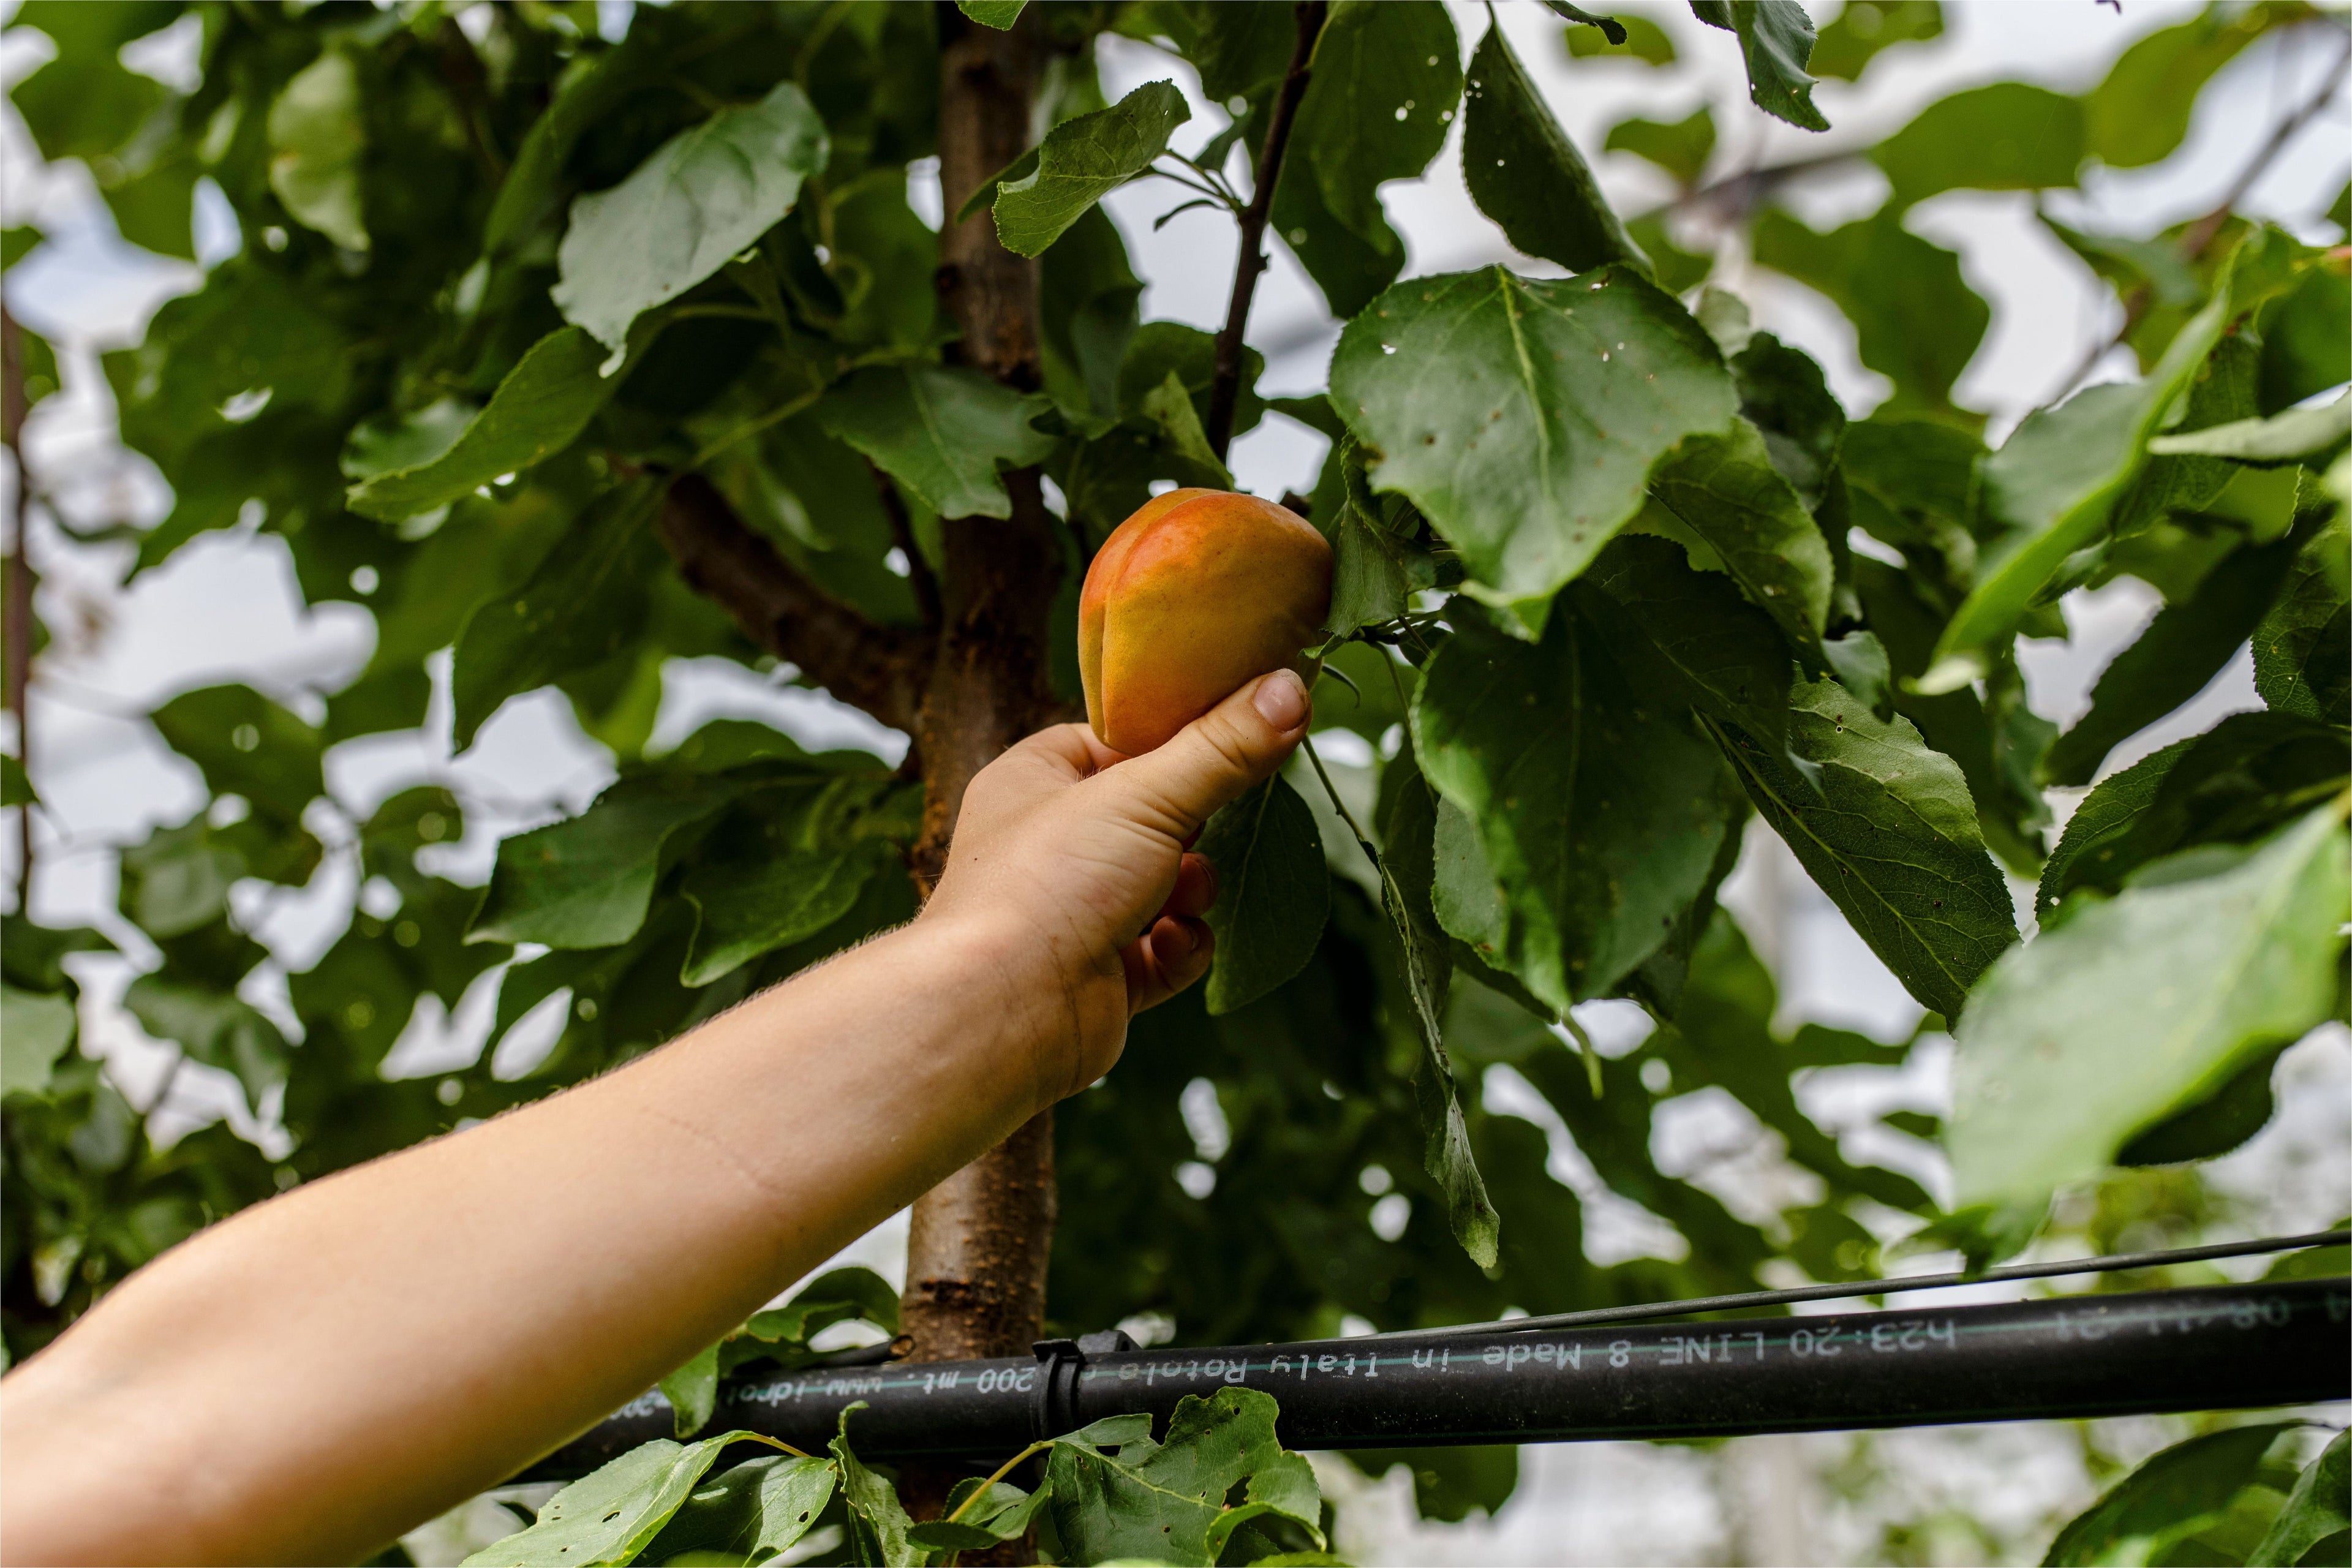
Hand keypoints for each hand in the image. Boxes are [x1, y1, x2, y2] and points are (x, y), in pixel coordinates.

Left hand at [921, 670, 1311, 1104]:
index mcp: (1033, 781)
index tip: (1225, 740)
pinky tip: (1168, 947)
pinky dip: (1179, 948)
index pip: (1113, 739)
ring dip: (1192, 892)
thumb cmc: (1047, 884)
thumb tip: (1290, 687)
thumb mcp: (1145, 795)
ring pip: (1168, 885)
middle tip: (1197, 833)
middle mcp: (1049, 845)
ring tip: (1181, 898)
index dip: (1168, 742)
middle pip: (1153, 816)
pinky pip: (1167, 949)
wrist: (1005, 1013)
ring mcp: (1075, 913)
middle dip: (1193, 831)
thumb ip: (1222, 747)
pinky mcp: (1103, 975)